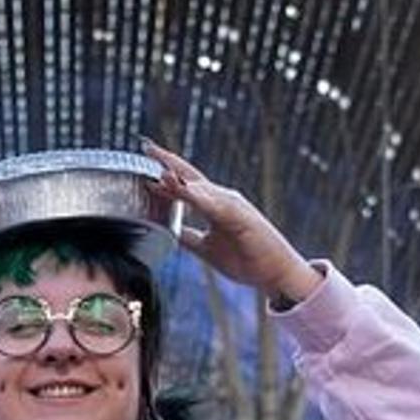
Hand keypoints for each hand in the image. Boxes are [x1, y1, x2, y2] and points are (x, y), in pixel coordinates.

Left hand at [141, 139, 320, 303]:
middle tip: (146, 145)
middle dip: (168, 162)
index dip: (164, 171)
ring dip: (180, 179)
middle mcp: (222, 199)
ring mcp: (233, 205)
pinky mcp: (243, 217)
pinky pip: (218, 206)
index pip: (185, 182)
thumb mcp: (206, 248)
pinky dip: (202, 198)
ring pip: (201, 188)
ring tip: (159, 169)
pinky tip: (187, 192)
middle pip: (191, 176)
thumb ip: (189, 236)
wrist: (275, 273)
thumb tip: (169, 231)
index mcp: (213, 204)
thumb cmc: (246, 259)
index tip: (144, 158)